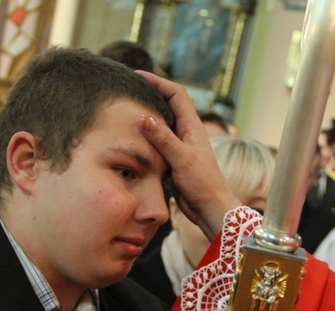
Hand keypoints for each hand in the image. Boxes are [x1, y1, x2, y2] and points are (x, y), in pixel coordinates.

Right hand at [136, 71, 240, 239]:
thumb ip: (164, 139)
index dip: (158, 81)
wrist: (210, 209)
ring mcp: (180, 146)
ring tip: (125, 110)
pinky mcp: (173, 160)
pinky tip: (131, 139)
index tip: (137, 76)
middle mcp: (186, 132)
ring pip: (161, 124)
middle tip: (127, 90)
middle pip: (167, 105)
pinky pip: (157, 143)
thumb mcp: (182, 159)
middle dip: (150, 94)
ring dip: (146, 116)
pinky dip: (145, 138)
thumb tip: (144, 117)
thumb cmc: (203, 184)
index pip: (176, 93)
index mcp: (192, 126)